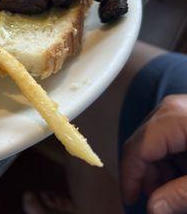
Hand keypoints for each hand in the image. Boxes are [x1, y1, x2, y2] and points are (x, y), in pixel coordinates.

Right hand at [121, 95, 186, 213]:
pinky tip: (185, 175)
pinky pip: (171, 138)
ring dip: (163, 170)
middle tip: (160, 201)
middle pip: (144, 145)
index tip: (132, 201)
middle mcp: (172, 109)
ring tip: (178, 190)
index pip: (136, 150)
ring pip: (157, 143)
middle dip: (149, 176)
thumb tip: (153, 208)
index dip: (131, 179)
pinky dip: (175, 160)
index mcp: (172, 118)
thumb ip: (179, 194)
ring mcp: (181, 109)